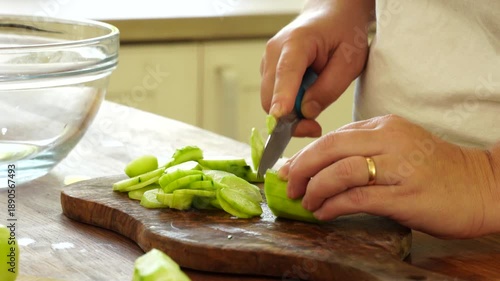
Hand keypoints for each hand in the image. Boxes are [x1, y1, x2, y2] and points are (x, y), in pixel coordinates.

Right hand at [260, 0, 374, 136]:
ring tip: (315, 106)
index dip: (282, 96)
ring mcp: (267, 61)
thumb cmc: (342, 33)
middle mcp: (274, 51)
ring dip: (289, 113)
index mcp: (297, 42)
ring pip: (270, 100)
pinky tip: (306, 98)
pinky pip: (273, 97)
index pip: (286, 73)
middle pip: (271, 96)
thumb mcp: (351, 60)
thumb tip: (307, 112)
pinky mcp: (267, 71)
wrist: (329, 15)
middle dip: (289, 118)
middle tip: (315, 127)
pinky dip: (287, 106)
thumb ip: (330, 87)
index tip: (280, 116)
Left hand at [279, 114, 499, 237]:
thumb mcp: (399, 147)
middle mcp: (390, 141)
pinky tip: (325, 212)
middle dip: (301, 168)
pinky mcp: (405, 196)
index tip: (288, 168)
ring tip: (307, 202)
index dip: (305, 154)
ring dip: (315, 189)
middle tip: (288, 185)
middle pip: (330, 148)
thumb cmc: (435, 170)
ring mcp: (399, 167)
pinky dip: (334, 205)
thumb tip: (321, 166)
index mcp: (385, 126)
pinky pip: (358, 198)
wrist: (483, 187)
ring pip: (340, 172)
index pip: (334, 136)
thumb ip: (364, 150)